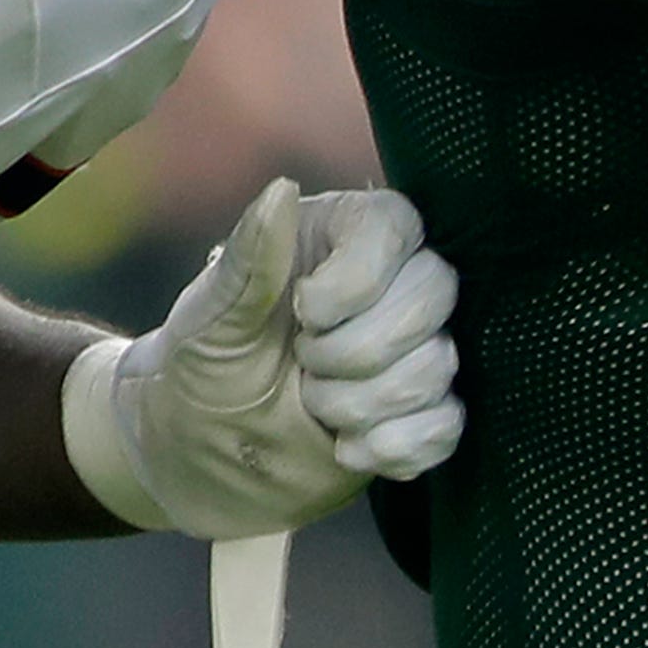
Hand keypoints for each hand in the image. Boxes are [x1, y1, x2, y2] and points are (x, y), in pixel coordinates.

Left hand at [62, 179, 463, 538]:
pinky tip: (346, 447)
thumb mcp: (211, 317)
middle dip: (356, 350)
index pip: (397, 226)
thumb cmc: (202, 370)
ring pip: (437, 364)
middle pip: (434, 292)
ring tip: (314, 407)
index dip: (359, 278)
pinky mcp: (423, 412)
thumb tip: (281, 190)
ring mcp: (414, 350)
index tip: (304, 313)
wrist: (201, 457)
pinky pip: (447, 424)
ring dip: (362, 403)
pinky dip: (393, 446)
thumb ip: (251, 257)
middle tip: (304, 365)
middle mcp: (391, 284)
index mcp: (343, 238)